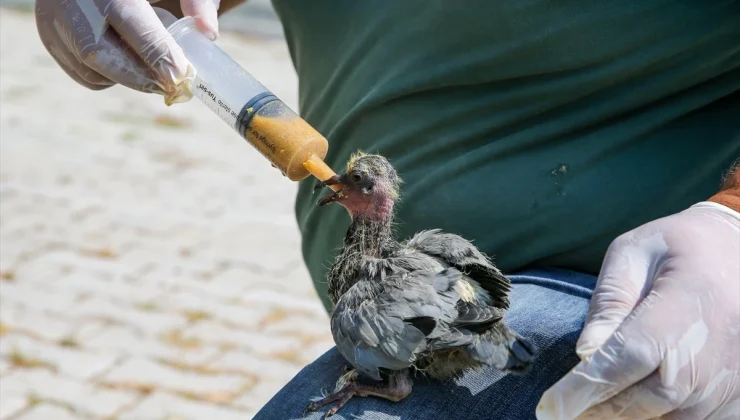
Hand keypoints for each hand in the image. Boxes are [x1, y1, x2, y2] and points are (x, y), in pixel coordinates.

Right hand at [35, 0, 220, 103]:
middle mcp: (72, 2)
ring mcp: (54, 19)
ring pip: (90, 67)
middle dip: (140, 75)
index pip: (131, 22)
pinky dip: (109, 76)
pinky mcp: (49, 34)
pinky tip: (125, 60)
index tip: (182, 74)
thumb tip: (209, 33)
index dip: (157, 53)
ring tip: (151, 68)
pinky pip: (82, 72)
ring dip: (126, 77)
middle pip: (99, 52)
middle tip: (173, 85)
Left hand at [537, 202, 739, 419]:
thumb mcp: (633, 254)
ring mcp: (734, 372)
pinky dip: (660, 415)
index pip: (634, 353)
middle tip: (566, 408)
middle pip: (653, 395)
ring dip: (630, 414)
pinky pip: (693, 417)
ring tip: (593, 405)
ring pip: (672, 415)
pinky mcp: (738, 390)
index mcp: (690, 298)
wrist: (736, 249)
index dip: (592, 383)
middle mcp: (720, 343)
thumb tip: (585, 353)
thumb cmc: (676, 246)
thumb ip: (609, 302)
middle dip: (604, 407)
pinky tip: (631, 402)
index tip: (554, 404)